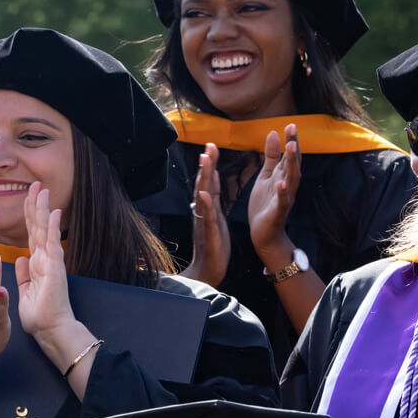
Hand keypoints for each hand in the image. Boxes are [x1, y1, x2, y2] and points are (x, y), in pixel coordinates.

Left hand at [16, 182, 74, 338]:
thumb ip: (23, 274)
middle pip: (38, 226)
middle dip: (36, 204)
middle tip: (36, 184)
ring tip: (42, 189)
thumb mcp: (25, 291)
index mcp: (37, 264)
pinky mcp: (55, 267)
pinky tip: (53, 210)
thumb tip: (21, 259)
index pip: (31, 233)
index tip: (28, 197)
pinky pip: (51, 242)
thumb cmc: (40, 316)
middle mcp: (45, 259)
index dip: (29, 215)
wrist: (51, 331)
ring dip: (43, 208)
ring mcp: (51, 261)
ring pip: (44, 229)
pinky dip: (52, 226)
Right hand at [183, 142, 229, 285]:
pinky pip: (206, 217)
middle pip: (204, 184)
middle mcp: (203, 213)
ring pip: (204, 196)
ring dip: (204, 177)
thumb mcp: (214, 221)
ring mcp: (205, 222)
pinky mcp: (209, 234)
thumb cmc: (213, 248)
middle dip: (207, 164)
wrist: (207, 272)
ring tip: (206, 160)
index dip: (210, 165)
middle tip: (208, 145)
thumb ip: (211, 202)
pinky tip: (203, 194)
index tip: (211, 147)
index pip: (208, 183)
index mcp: (208, 210)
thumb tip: (209, 183)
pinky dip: (204, 205)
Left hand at [249, 124, 300, 266]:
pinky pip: (282, 201)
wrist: (264, 233)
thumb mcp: (267, 176)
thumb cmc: (266, 203)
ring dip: (292, 164)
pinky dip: (283, 191)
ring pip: (291, 179)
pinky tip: (282, 182)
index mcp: (283, 175)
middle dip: (293, 147)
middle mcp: (288, 185)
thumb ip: (272, 156)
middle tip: (292, 130)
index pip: (290, 155)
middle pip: (293, 163)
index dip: (291, 140)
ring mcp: (285, 198)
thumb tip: (274, 133)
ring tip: (291, 148)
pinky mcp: (278, 212)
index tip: (290, 124)